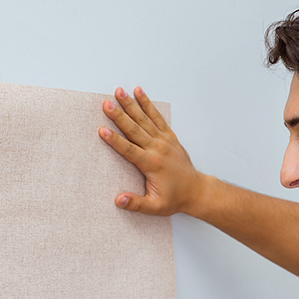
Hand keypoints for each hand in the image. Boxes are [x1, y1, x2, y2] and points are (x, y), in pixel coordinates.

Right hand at [99, 86, 205, 215]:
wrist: (196, 191)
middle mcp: (157, 148)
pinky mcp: (169, 136)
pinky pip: (157, 117)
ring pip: (144, 119)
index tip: (102, 130)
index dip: (114, 140)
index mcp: (151, 164)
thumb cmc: (175, 198)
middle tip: (106, 104)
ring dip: (131, 104)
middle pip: (134, 129)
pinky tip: (139, 93)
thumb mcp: (155, 206)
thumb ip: (136, 204)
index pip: (129, 149)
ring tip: (119, 92)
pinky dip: (148, 104)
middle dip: (119, 116)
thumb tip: (118, 200)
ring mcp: (164, 140)